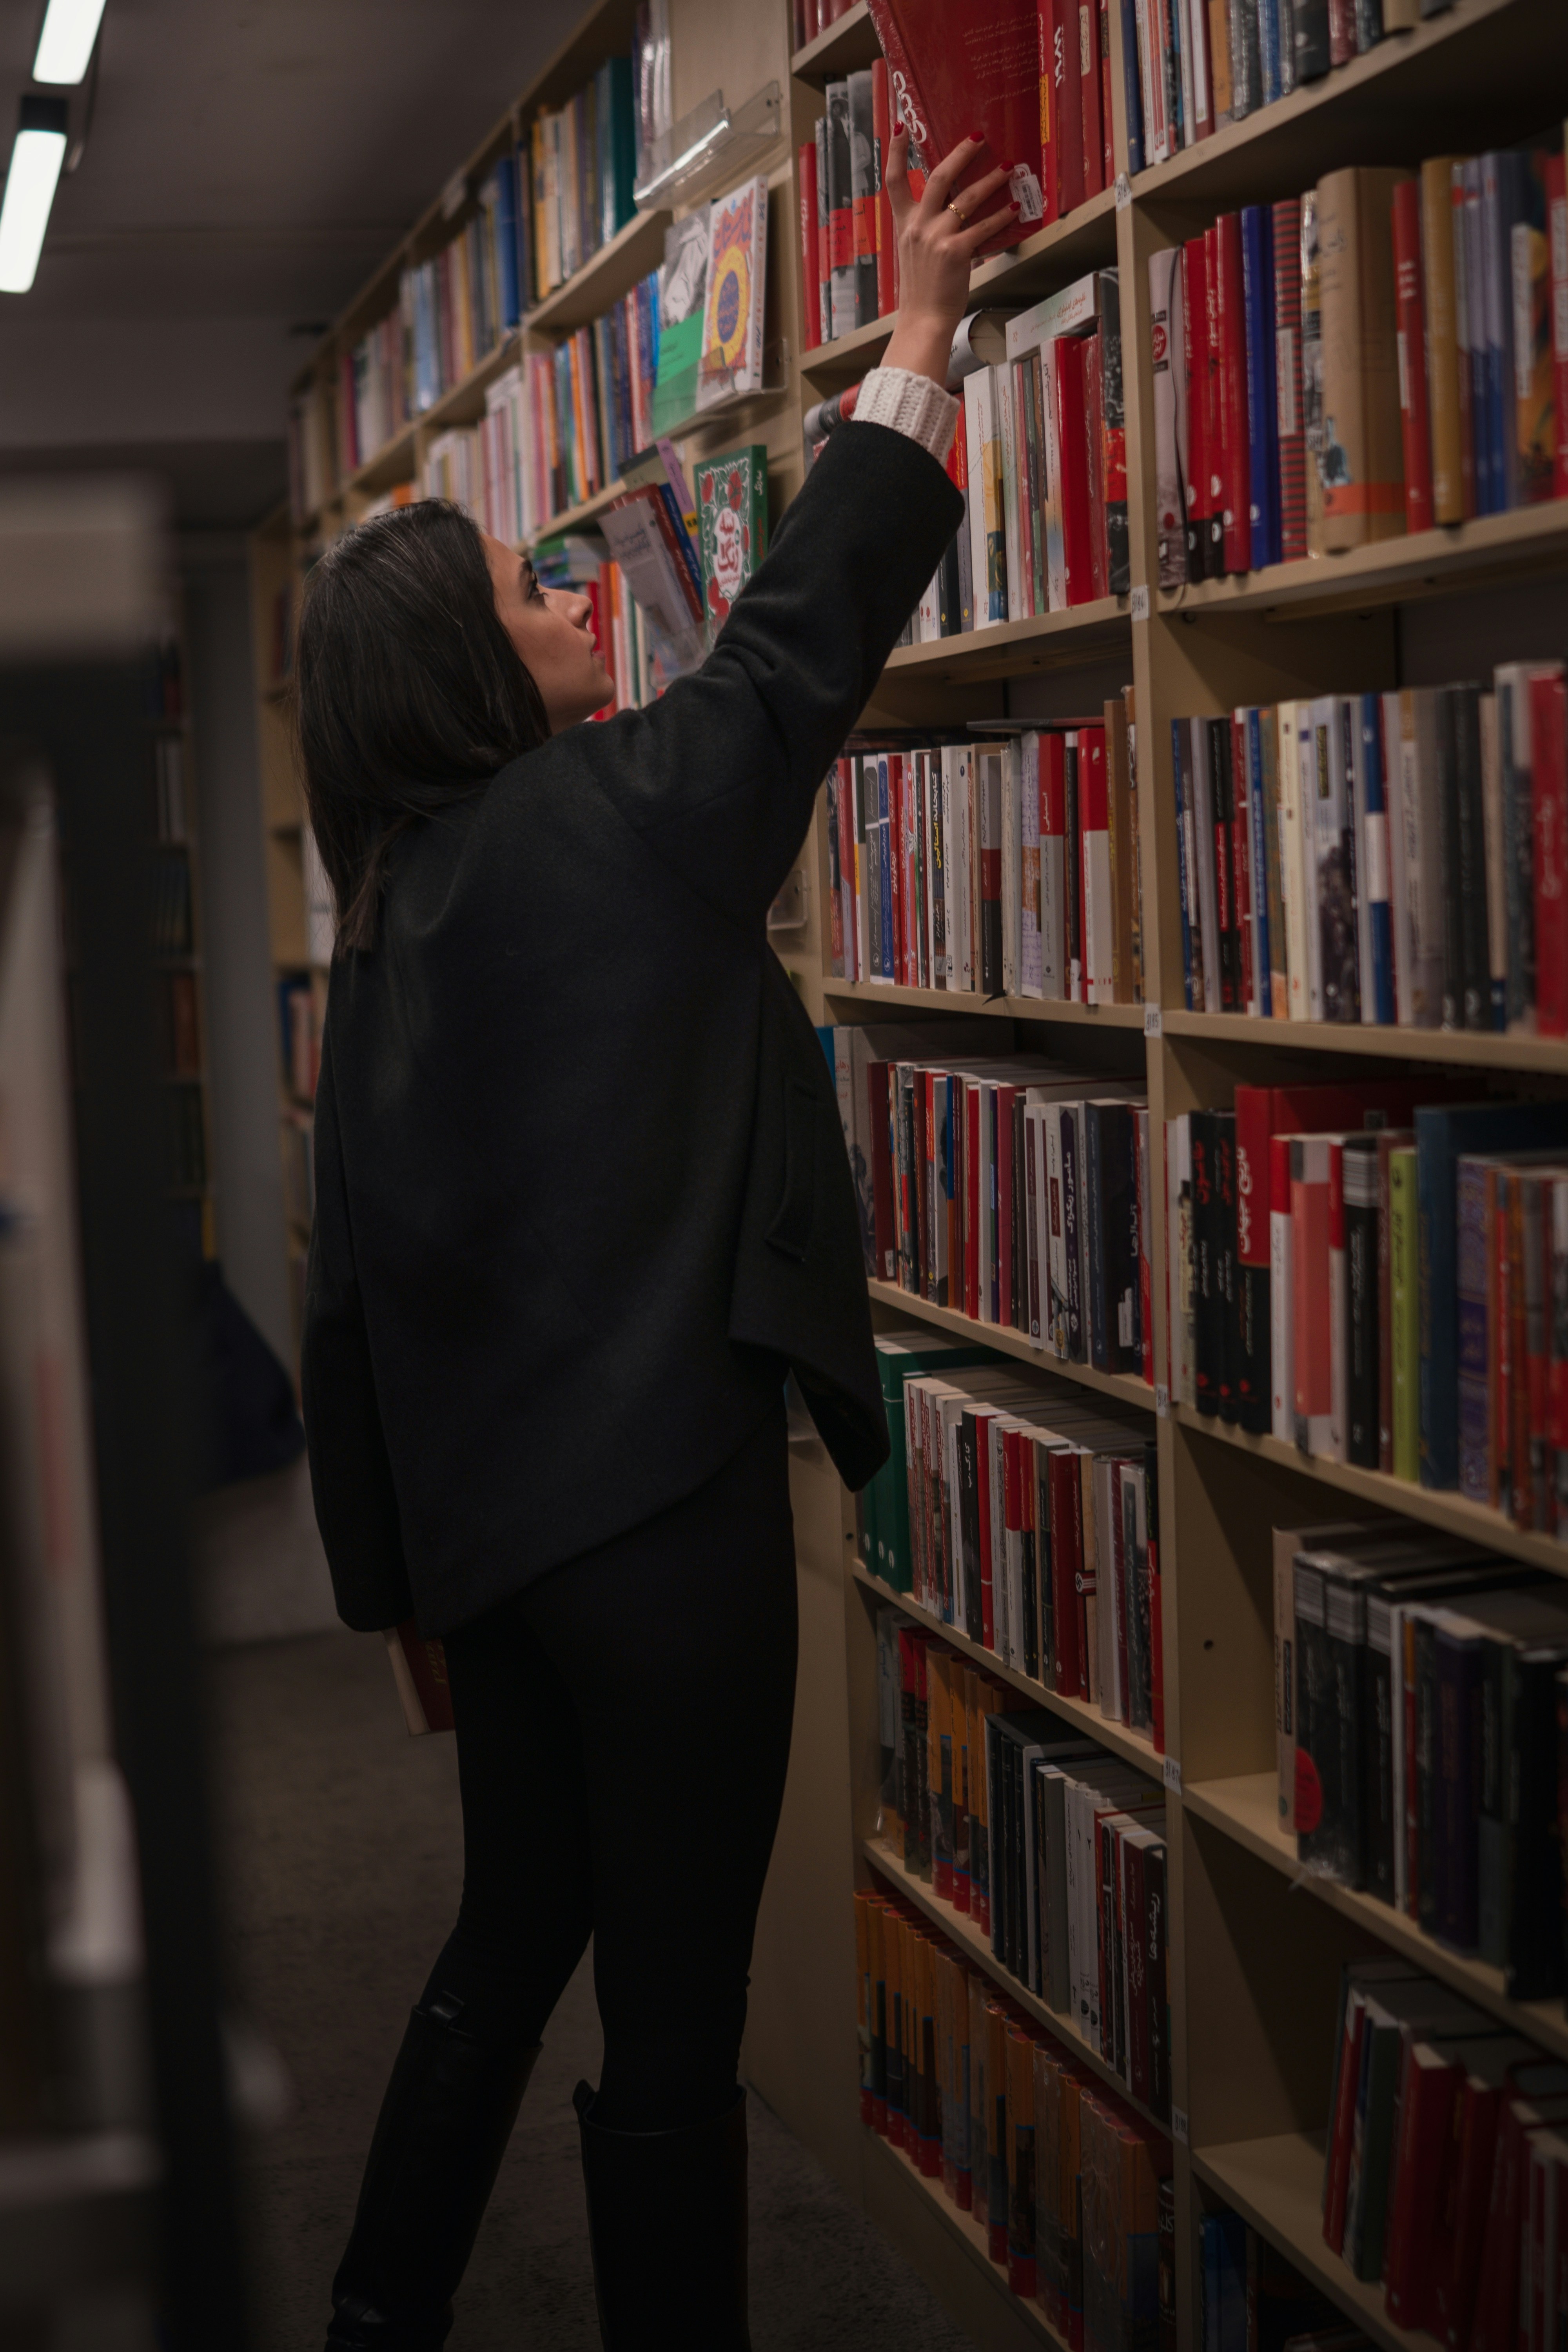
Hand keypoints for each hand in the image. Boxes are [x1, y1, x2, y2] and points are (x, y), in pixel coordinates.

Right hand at [880, 131, 1018, 387]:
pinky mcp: (955, 253)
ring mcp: (936, 238)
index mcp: (904, 225)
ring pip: (966, 198)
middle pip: (938, 177)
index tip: (900, 127)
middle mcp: (918, 227)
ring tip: (1008, 168)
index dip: (894, 152)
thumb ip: (927, 228)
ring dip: (990, 180)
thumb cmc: (923, 289)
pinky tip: (1015, 207)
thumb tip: (953, 208)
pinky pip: (983, 228)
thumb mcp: (916, 253)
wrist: (924, 321)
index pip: (893, 181)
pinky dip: (1002, 216)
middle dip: (960, 153)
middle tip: (979, 136)